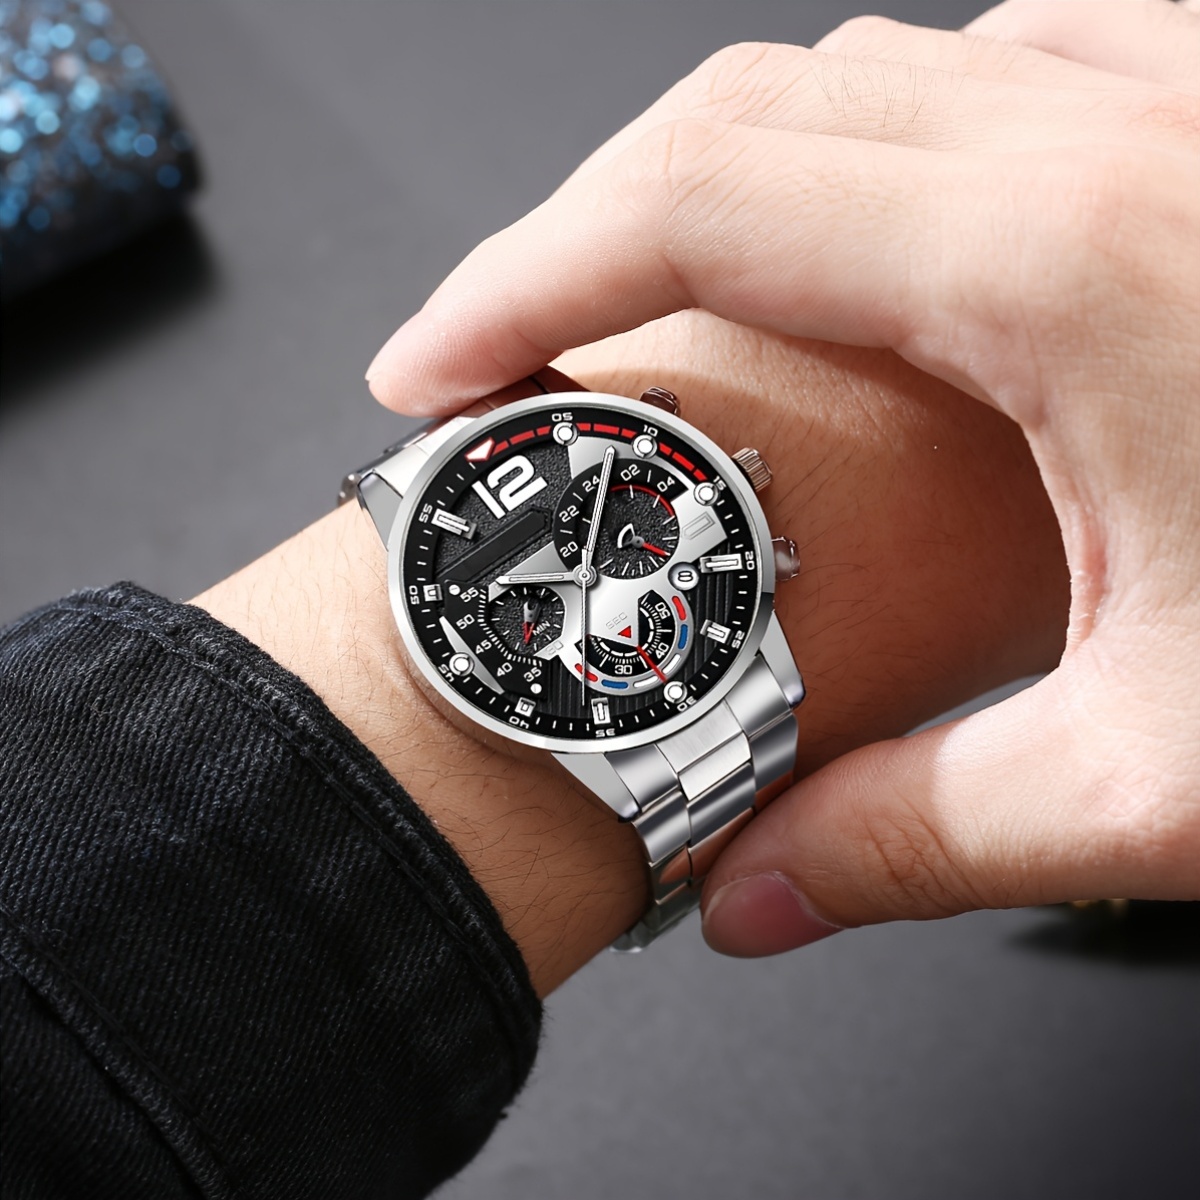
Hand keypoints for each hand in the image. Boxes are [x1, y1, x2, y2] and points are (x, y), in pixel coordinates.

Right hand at [366, 0, 1199, 952]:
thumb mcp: (1177, 777)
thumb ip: (924, 832)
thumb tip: (757, 893)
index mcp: (1077, 262)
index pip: (695, 202)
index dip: (520, 277)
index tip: (432, 367)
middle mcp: (1118, 130)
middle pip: (740, 116)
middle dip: (582, 230)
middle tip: (515, 356)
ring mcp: (1176, 93)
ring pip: (851, 82)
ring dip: (712, 189)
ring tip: (644, 313)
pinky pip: (977, 78)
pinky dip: (857, 156)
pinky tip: (848, 252)